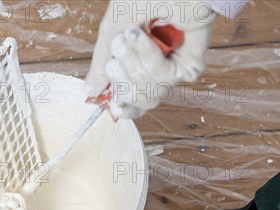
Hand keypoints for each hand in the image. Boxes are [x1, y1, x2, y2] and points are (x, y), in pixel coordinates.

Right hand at [86, 0, 215, 118]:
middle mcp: (157, 70)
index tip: (113, 106)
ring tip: (134, 35)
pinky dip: (150, 58)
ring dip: (134, 65)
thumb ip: (101, 63)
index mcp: (138, 64)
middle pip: (138, 101)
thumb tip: (90, 92)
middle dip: (123, 77)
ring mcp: (174, 68)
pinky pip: (164, 79)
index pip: (133, 100)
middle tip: (121, 47)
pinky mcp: (189, 65)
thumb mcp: (112, 31)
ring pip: (149, 94)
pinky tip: (151, 37)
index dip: (123, 108)